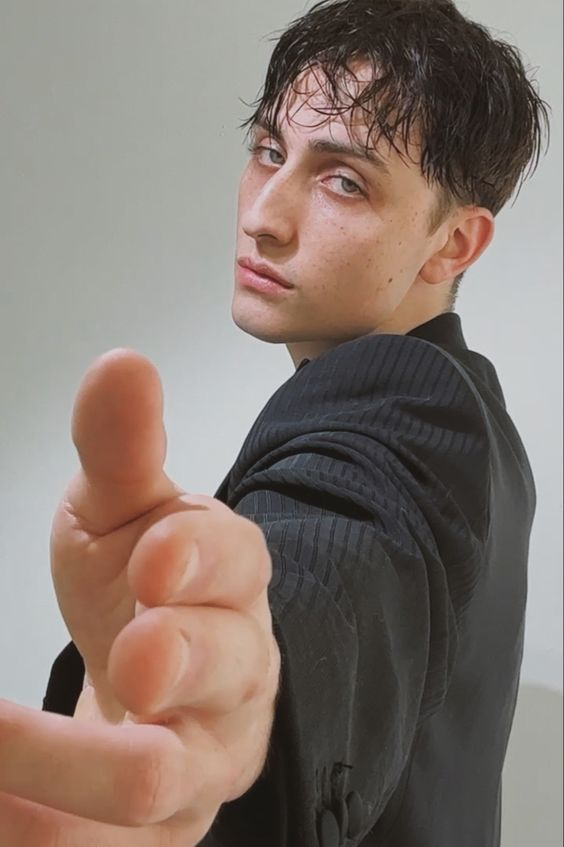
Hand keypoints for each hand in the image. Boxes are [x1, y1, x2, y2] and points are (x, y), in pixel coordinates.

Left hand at [0, 349, 280, 845]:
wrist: (164, 681)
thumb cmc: (144, 584)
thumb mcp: (124, 510)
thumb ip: (123, 448)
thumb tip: (121, 363)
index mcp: (230, 582)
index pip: (242, 564)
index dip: (204, 559)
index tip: (155, 554)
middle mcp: (234, 674)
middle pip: (230, 675)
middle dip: (182, 663)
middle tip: (130, 659)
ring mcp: (201, 760)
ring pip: (162, 784)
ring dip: (72, 766)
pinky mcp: (164, 832)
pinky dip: (39, 830)